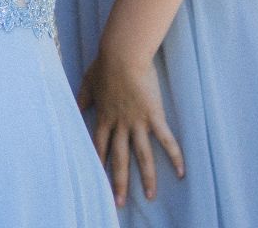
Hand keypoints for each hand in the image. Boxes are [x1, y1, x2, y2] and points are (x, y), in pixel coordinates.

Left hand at [78, 49, 183, 206]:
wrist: (122, 54)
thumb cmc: (105, 64)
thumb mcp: (88, 82)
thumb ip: (83, 97)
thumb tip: (77, 107)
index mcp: (104, 117)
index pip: (100, 147)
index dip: (100, 164)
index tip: (98, 181)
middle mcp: (119, 124)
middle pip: (119, 159)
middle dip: (118, 182)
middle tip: (118, 203)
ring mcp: (137, 122)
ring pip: (142, 156)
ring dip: (146, 178)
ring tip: (149, 196)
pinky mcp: (154, 116)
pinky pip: (166, 140)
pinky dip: (174, 156)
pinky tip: (181, 172)